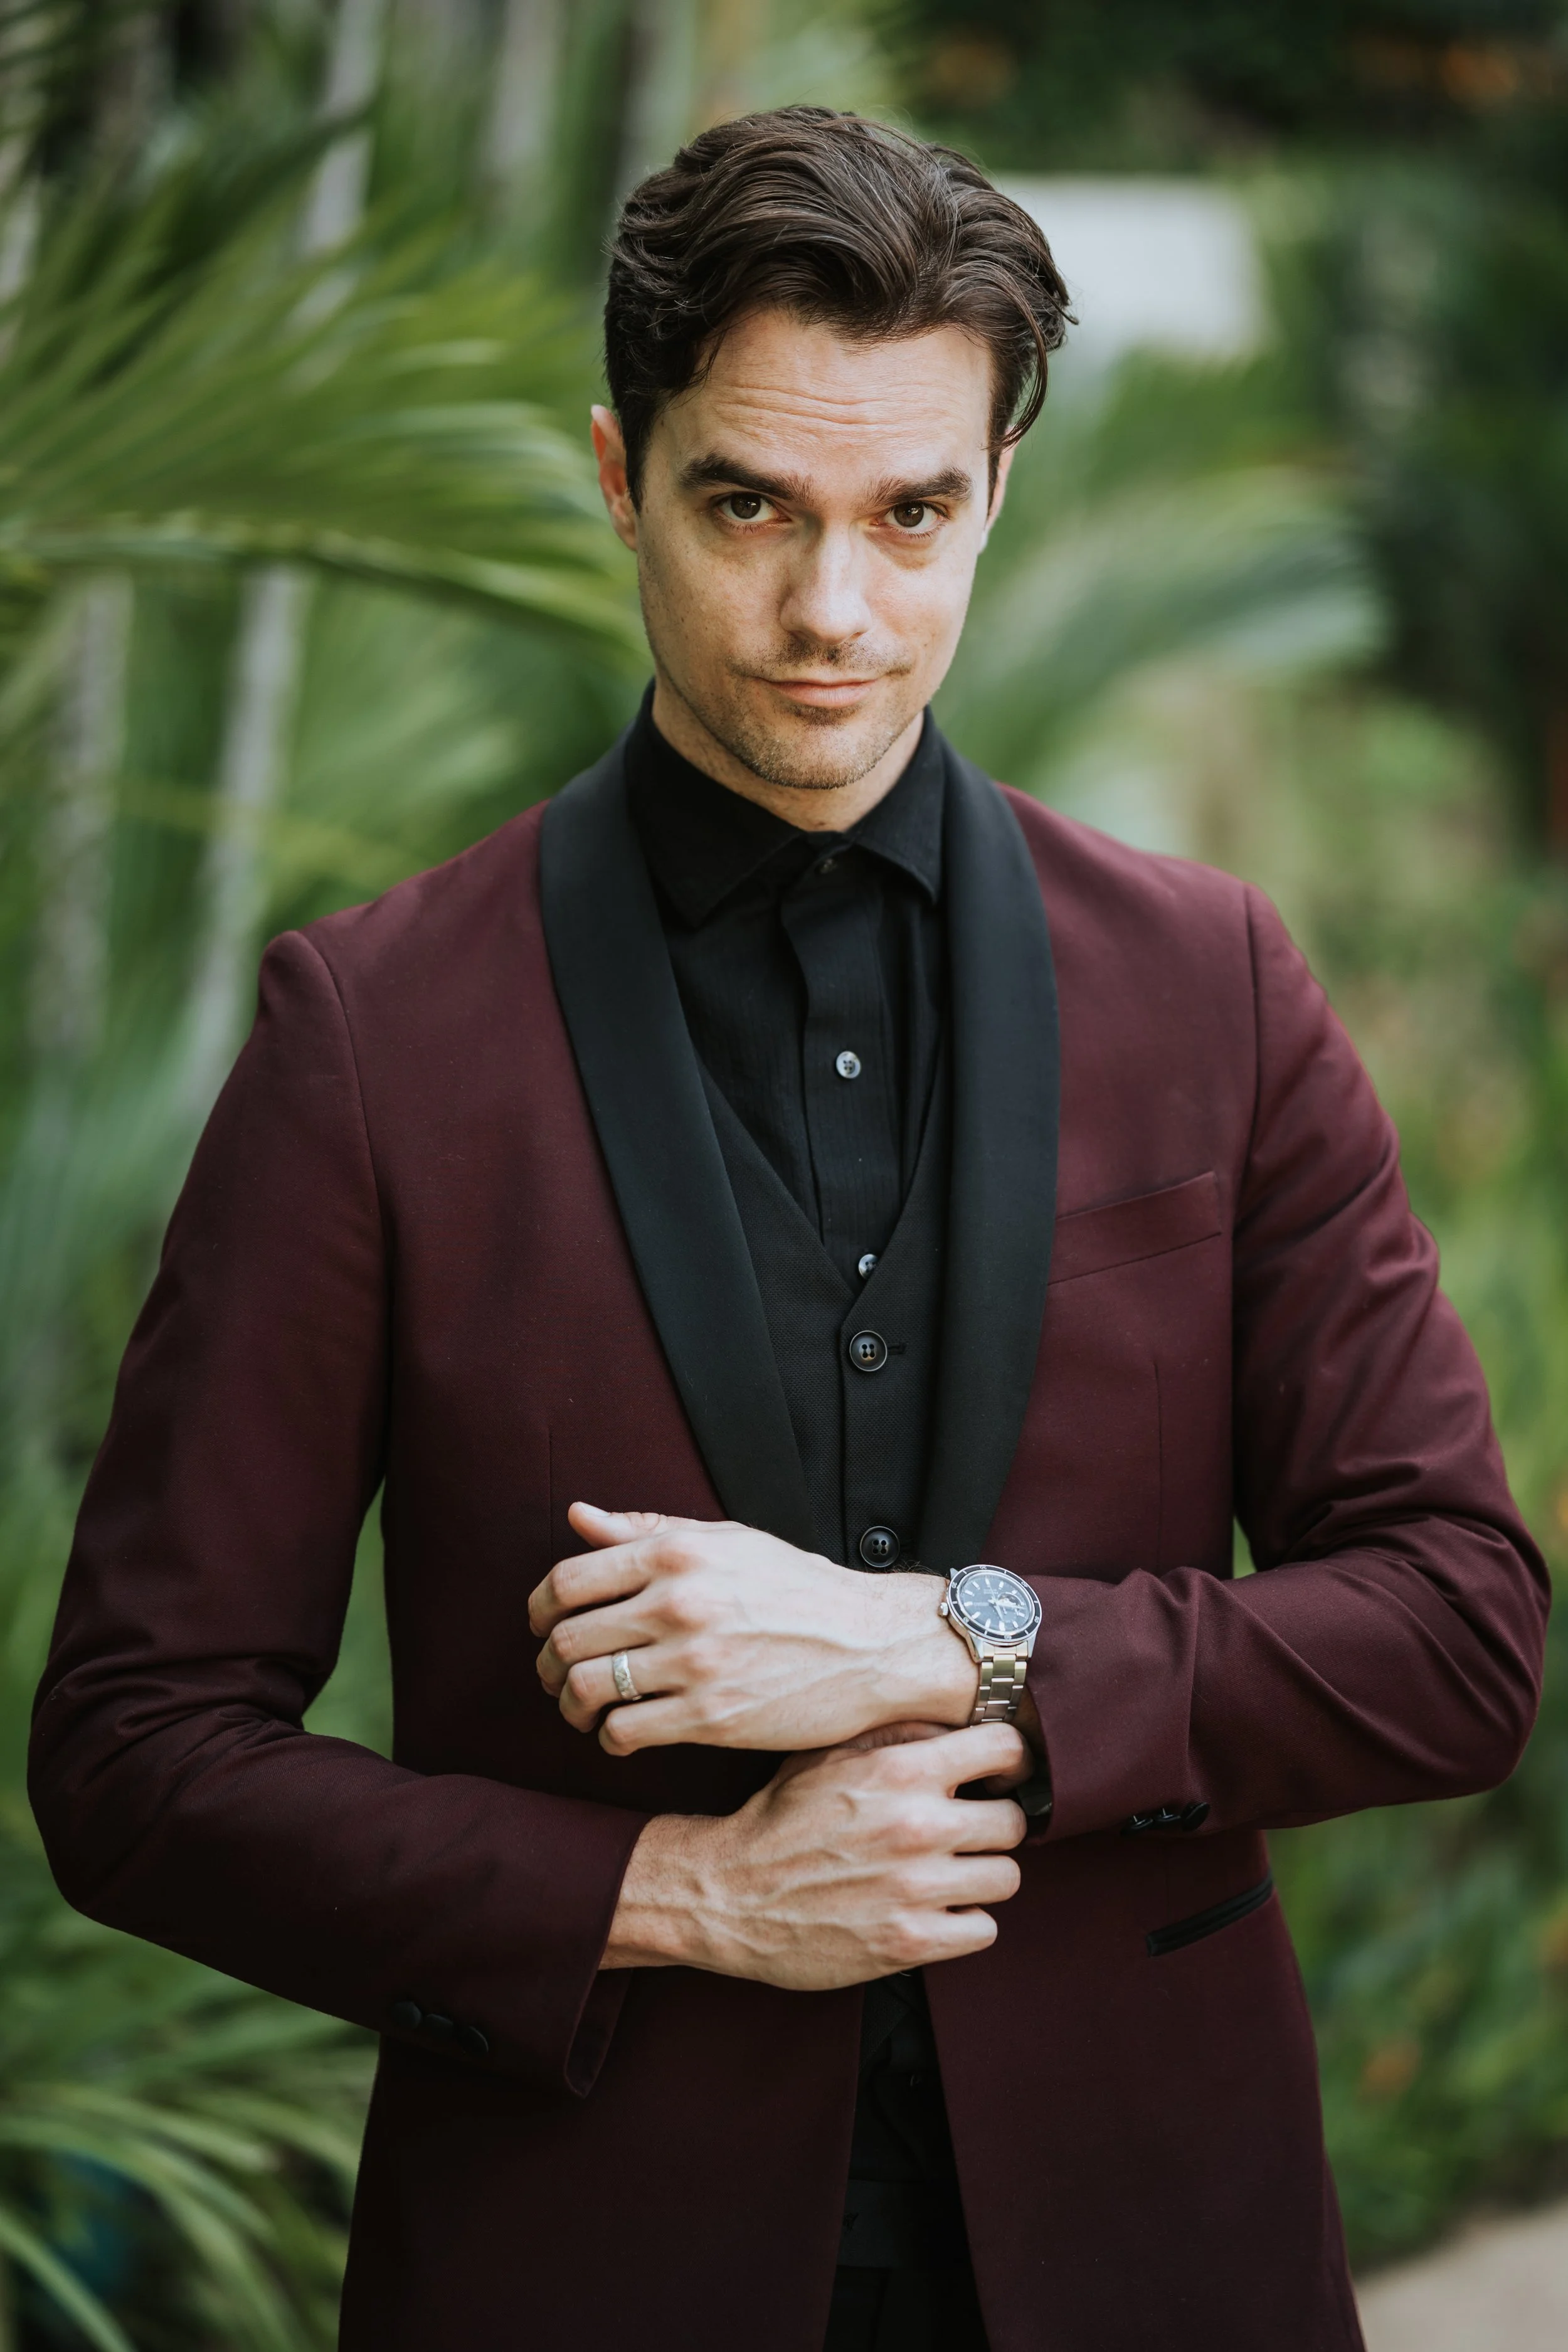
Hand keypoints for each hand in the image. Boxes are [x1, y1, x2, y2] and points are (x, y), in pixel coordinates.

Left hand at [530, 1503, 979, 1754]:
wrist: (872, 1644)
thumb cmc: (798, 1588)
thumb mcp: (728, 1540)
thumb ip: (647, 1529)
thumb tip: (577, 1516)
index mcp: (677, 1552)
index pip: (568, 1580)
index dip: (540, 1608)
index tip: (543, 1625)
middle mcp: (678, 1602)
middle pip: (567, 1638)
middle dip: (548, 1664)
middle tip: (556, 1675)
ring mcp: (693, 1661)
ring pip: (586, 1689)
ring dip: (570, 1705)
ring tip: (582, 1708)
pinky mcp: (710, 1716)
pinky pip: (624, 1732)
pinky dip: (608, 1738)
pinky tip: (621, 1733)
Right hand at [602, 1722, 1029, 1987]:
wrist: (726, 1893)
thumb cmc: (782, 1816)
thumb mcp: (830, 1751)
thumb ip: (899, 1731)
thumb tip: (964, 1719)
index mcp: (901, 1769)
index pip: (1006, 1750)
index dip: (1007, 1762)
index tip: (995, 1776)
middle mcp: (917, 1826)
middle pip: (1014, 1822)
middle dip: (991, 1825)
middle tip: (963, 1831)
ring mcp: (915, 1889)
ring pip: (1006, 1878)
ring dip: (979, 1876)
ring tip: (947, 1872)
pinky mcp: (910, 1943)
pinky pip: (983, 1930)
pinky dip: (963, 1923)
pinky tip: (933, 1909)